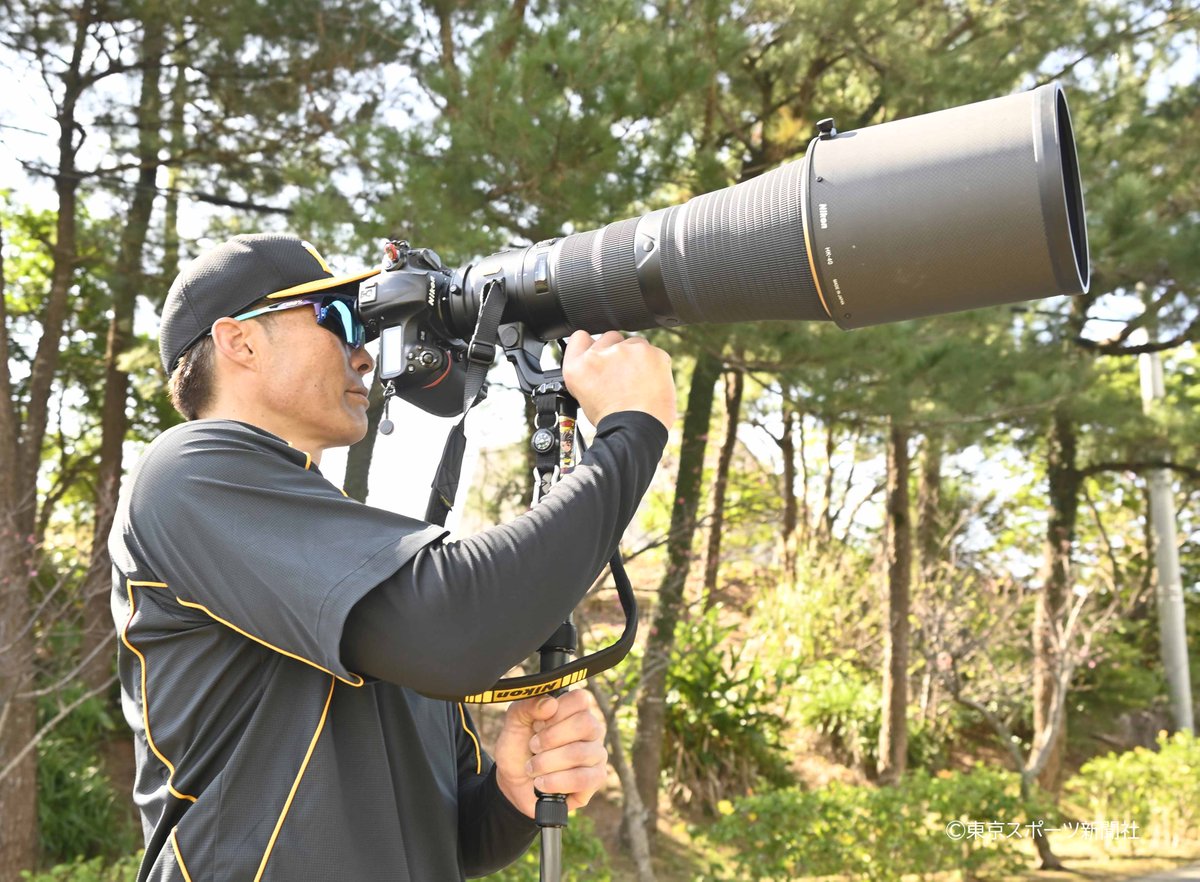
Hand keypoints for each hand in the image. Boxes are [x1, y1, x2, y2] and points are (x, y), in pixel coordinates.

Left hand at [492, 690, 607, 817]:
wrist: (515, 785)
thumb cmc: (519, 750)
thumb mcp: (514, 725)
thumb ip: (526, 707)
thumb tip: (550, 703)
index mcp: (574, 710)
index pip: (580, 699)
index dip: (557, 711)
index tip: (537, 723)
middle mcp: (591, 729)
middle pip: (585, 724)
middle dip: (551, 738)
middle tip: (533, 747)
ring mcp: (597, 754)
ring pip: (580, 753)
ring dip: (547, 763)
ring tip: (532, 768)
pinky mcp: (597, 778)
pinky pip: (583, 779)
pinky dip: (556, 782)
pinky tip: (542, 783)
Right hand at [561, 330, 675, 430]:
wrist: (636, 430)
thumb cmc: (612, 420)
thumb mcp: (585, 395)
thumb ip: (590, 371)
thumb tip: (601, 362)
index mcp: (578, 366)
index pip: (580, 337)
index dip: (590, 345)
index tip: (599, 354)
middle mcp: (599, 354)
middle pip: (609, 337)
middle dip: (616, 352)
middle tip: (622, 376)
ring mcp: (625, 350)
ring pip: (633, 343)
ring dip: (636, 357)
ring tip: (638, 383)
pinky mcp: (650, 352)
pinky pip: (654, 352)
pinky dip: (655, 365)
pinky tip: (651, 383)